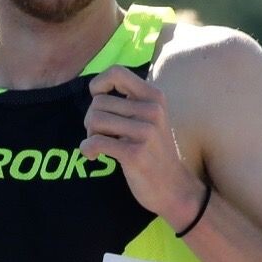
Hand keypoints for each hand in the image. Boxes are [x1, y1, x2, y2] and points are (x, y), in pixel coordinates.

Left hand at [80, 65, 206, 226]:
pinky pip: (95, 142)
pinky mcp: (135, 153)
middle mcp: (152, 110)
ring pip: (94, 120)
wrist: (174, 188)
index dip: (98, 84)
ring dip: (89, 134)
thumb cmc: (154, 153)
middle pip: (98, 102)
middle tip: (99, 135)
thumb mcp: (150, 119)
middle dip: (91, 119)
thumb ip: (130, 102)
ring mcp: (145, 132)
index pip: (117, 72)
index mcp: (154, 97)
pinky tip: (93, 156)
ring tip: (99, 145)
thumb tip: (94, 92)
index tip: (97, 101)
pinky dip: (87, 149)